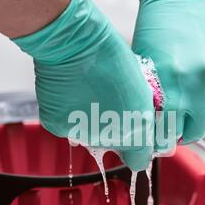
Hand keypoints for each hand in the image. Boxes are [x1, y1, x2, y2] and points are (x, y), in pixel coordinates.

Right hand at [13, 0, 153, 170]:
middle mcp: (109, 140)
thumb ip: (145, 117)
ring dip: (92, 123)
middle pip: (113, 147)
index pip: (139, 160)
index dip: (139, 148)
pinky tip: (73, 95)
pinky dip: (71, 117)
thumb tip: (142, 131)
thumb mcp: (142, 87)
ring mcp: (82, 135)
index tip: (136, 134)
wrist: (74, 44)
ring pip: (90, 138)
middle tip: (109, 101)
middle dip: (114, 130)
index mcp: (135, 130)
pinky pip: (69, 129)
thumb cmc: (112, 59)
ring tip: (90, 94)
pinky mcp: (59, 128)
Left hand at [133, 0, 204, 151]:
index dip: (162, 141)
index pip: (168, 131)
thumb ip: (151, 100)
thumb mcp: (143, 67)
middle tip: (170, 130)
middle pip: (193, 132)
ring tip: (182, 98)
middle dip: (180, 135)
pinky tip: (195, 79)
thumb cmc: (154, 30)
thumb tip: (153, 129)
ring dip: (194, 115)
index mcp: (169, 81)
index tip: (157, 143)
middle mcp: (197, 81)